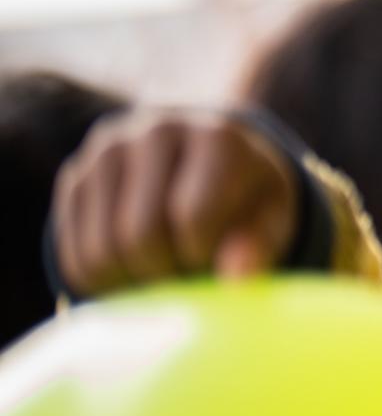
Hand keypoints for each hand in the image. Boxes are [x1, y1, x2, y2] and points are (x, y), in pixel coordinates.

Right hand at [52, 109, 299, 297]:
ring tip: (163, 276)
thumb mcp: (274, 218)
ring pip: (100, 250)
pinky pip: (74, 255)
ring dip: (132, 284)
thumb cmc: (248, 198)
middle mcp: (156, 132)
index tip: (217, 264)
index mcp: (216, 137)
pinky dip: (102, 282)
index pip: (192, 216)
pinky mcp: (76, 177)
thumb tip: (234, 277)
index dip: (203, 258)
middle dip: (165, 276)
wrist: (210, 162)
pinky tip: (133, 274)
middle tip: (186, 280)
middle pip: (139, 235)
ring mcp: (108, 152)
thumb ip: (260, 245)